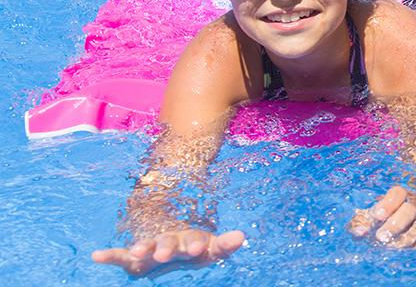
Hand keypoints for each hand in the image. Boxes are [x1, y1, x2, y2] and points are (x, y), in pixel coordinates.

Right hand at [91, 228, 244, 275]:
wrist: (170, 240)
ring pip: (147, 246)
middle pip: (168, 243)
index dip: (194, 245)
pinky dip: (109, 256)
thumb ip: (224, 245)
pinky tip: (96, 256)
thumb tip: (242, 236)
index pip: (193, 241)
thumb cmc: (193, 248)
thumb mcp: (210, 249)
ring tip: (137, 252)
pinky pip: (120, 256)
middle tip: (165, 253)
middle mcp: (169, 241)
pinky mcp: (134, 257)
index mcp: (189, 240)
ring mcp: (151, 247)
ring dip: (143, 248)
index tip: (196, 249)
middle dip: (167, 248)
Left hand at [348, 186, 415, 247]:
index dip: (388, 203)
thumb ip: (365, 220)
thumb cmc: (391, 216)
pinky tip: (404, 252)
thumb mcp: (377, 214)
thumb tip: (357, 231)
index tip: (378, 215)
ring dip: (405, 238)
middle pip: (408, 210)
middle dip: (395, 224)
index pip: (397, 193)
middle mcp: (415, 205)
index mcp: (401, 196)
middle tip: (381, 237)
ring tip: (390, 247)